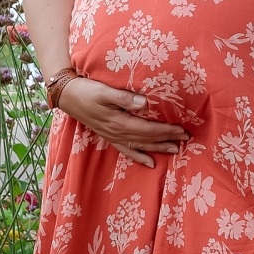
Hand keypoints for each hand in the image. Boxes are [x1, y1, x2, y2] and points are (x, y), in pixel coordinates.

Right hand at [57, 76, 189, 166]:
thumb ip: (124, 98)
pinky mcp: (109, 135)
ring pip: (140, 146)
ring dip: (158, 148)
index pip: (148, 129)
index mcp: (119, 122)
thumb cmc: (86, 91)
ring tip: (175, 150)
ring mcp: (113, 136)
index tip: (182, 129)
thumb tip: (145, 103)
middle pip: (147, 139)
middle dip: (167, 139)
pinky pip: (126, 150)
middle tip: (186, 139)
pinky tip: (149, 163)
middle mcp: (117, 132)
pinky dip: (139, 157)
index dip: (166, 130)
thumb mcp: (104, 91)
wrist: (67, 96)